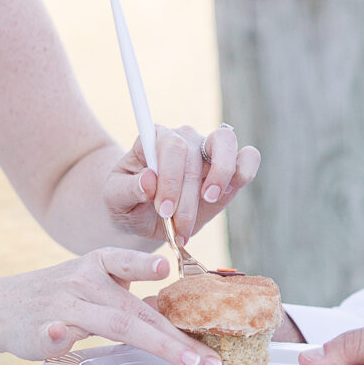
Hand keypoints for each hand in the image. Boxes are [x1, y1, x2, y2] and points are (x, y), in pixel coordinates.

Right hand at [0, 248, 224, 364]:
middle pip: (135, 311)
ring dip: (153, 342)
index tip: (165, 266)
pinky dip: (58, 334)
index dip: (146, 264)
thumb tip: (174, 330)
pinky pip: (54, 333)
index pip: (127, 262)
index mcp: (98, 265)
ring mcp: (63, 306)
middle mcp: (84, 282)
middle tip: (207, 359)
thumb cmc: (57, 298)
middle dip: (176, 337)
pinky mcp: (41, 331)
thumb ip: (129, 302)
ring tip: (184, 359)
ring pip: (112, 324)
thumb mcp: (92, 286)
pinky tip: (62, 334)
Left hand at [103, 122, 259, 246]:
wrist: (145, 216)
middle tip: (178, 227)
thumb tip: (149, 180)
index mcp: (154, 139)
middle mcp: (183, 137)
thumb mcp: (114, 200)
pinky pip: (248, 157)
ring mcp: (208, 149)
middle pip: (194, 155)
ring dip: (220, 174)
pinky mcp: (230, 167)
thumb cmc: (128, 203)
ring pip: (226, 142)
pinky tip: (225, 193)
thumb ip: (127, 189)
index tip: (163, 210)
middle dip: (187, 196)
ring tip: (208, 200)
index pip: (170, 147)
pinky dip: (245, 171)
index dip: (171, 179)